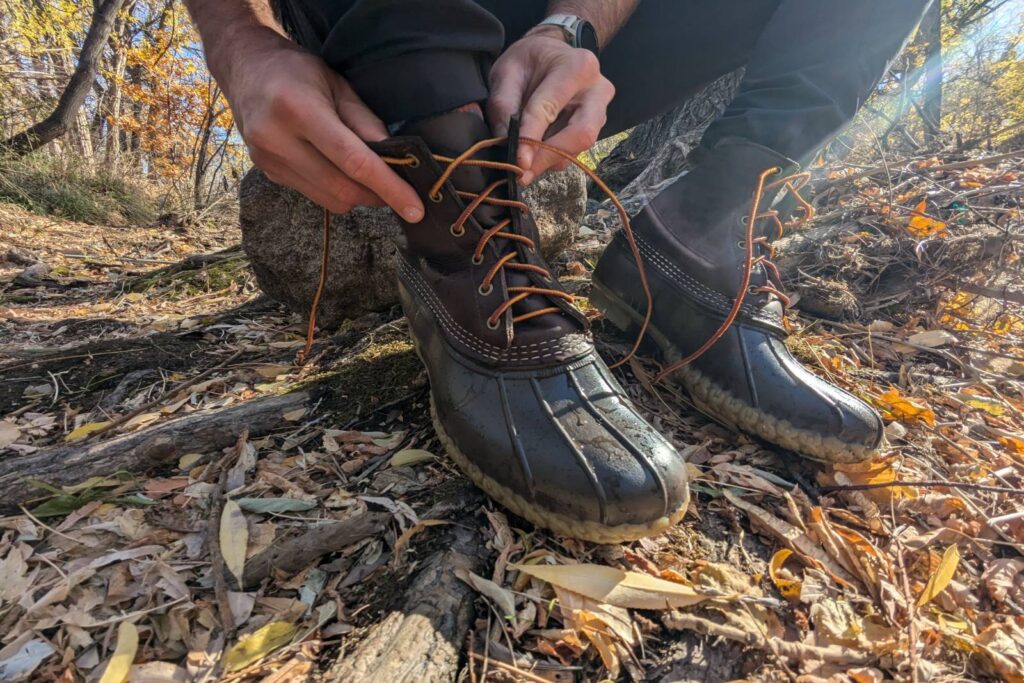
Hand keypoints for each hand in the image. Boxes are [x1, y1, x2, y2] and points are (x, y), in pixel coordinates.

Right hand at [218, 31, 422, 220]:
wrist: (245, 68)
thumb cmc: (297, 70)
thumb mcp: (338, 85)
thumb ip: (367, 123)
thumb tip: (398, 158)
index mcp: (299, 110)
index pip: (355, 162)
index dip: (390, 188)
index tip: (415, 209)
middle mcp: (278, 139)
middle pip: (342, 189)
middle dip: (376, 196)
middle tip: (397, 189)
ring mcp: (268, 160)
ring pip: (329, 199)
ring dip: (357, 196)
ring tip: (368, 177)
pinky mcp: (268, 172)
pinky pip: (313, 195)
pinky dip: (335, 190)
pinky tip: (338, 170)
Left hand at [488, 29, 613, 184]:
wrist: (551, 54)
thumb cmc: (530, 60)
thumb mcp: (508, 71)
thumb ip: (503, 104)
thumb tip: (504, 142)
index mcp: (577, 66)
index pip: (551, 109)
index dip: (532, 138)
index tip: (518, 162)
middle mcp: (597, 89)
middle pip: (582, 134)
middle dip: (549, 157)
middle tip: (523, 175)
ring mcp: (601, 110)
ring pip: (579, 147)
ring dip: (549, 160)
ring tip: (524, 165)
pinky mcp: (596, 126)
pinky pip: (575, 149)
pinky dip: (553, 157)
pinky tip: (536, 154)